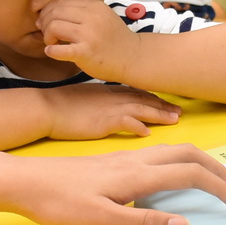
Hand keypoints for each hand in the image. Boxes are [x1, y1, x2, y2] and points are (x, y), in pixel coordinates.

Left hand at [0, 145, 225, 224]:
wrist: (24, 181)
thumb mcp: (103, 221)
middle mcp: (136, 160)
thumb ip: (145, 223)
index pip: (191, 175)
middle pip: (189, 154)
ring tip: (212, 182)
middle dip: (217, 170)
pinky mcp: (114, 162)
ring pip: (174, 151)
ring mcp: (125, 158)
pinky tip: (172, 179)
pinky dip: (180, 163)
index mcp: (138, 174)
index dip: (219, 189)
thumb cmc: (59, 203)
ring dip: (200, 164)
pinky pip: (159, 155)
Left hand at [40, 0, 139, 81]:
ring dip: (47, 36)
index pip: (62, 2)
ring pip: (54, 27)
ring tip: (52, 42)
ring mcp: (89, 35)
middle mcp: (91, 17)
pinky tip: (51, 51)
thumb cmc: (115, 38)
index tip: (45, 20)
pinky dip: (51, 50)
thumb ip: (87, 3)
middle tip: (45, 31)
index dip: (48, 10)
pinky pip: (59, 50)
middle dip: (44, 22)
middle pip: (55, 12)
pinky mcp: (86, 53)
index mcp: (94, 6)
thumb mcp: (104, 14)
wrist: (132, 57)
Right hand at [41, 82, 180, 139]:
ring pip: (141, 109)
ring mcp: (109, 108)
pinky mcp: (102, 121)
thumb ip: (103, 103)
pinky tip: (148, 132)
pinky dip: (138, 126)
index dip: (155, 98)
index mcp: (109, 91)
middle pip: (145, 100)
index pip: (138, 93)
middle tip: (180, 112)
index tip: (168, 103)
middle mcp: (113, 97)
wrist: (46, 108)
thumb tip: (111, 111)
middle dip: (163, 106)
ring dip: (159, 114)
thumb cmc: (62, 106)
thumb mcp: (88, 99)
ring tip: (174, 120)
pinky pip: (125, 122)